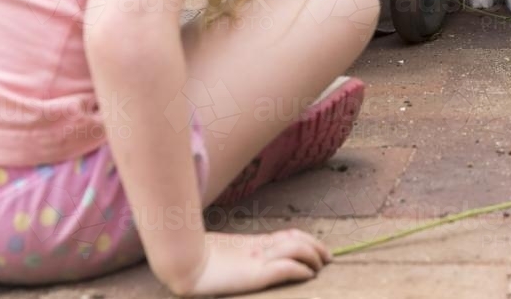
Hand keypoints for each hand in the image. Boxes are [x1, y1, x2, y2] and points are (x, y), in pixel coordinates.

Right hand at [174, 230, 331, 295]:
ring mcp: (258, 259)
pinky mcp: (256, 273)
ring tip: (321, 266)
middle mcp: (259, 248)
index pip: (289, 235)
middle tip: (328, 257)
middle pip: (298, 239)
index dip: (307, 240)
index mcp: (254, 243)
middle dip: (317, 247)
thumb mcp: (226, 256)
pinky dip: (301, 270)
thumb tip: (255, 258)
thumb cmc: (198, 261)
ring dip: (314, 257)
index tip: (318, 249)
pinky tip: (308, 275)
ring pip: (297, 249)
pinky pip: (287, 267)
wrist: (182, 263)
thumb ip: (242, 255)